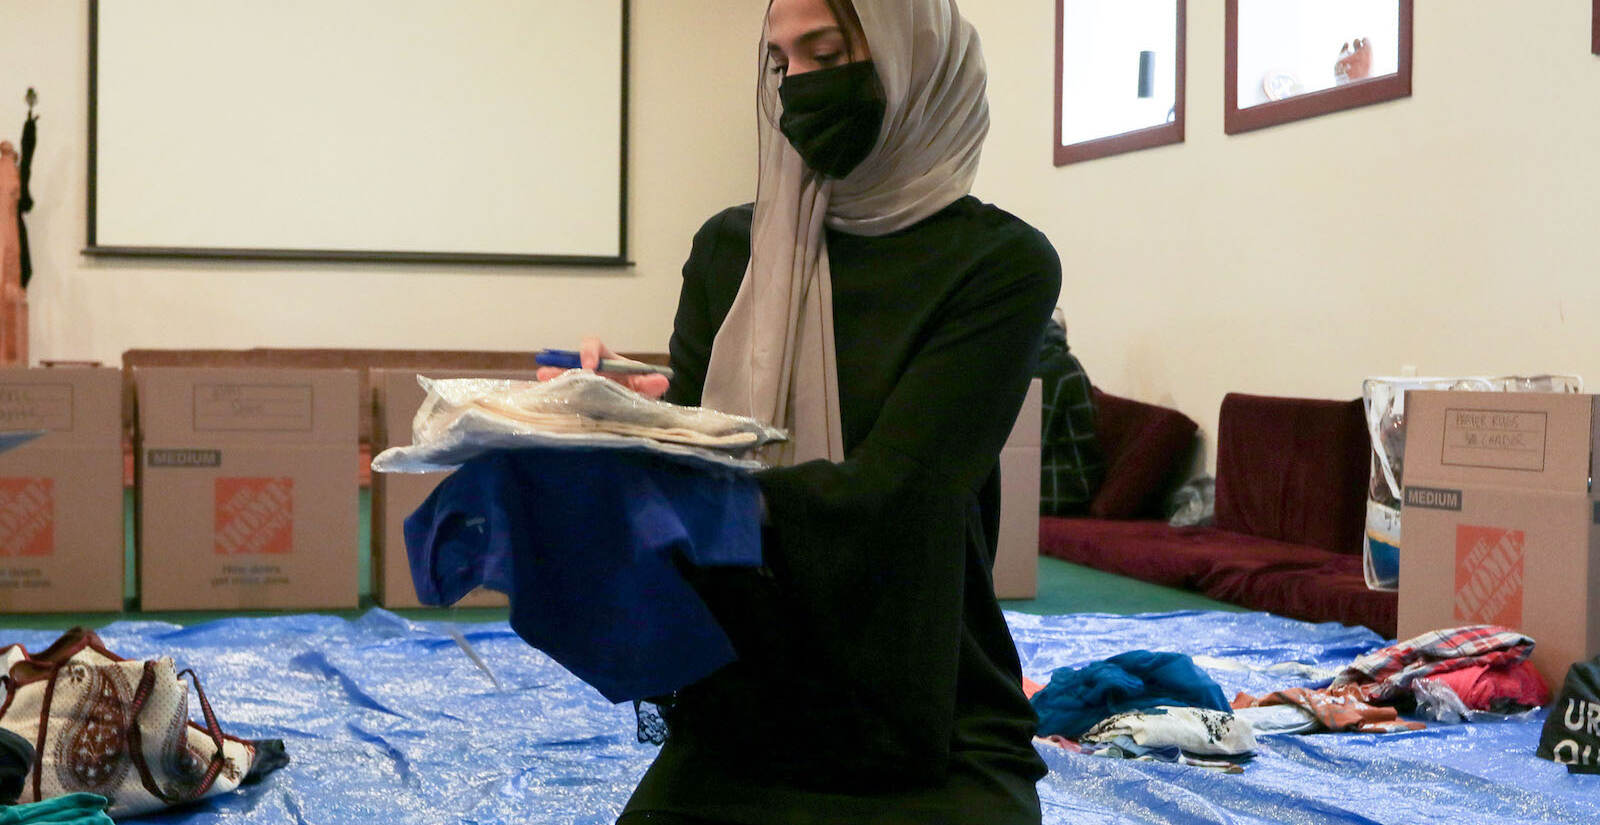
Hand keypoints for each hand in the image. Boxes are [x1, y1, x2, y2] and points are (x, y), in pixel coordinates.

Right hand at [536, 336, 670, 399]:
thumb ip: (650, 383)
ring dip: (550, 380)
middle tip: (546, 375)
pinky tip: (543, 405)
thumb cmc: (637, 389)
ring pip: (561, 379)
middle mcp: (588, 370)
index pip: (593, 345)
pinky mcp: (574, 401)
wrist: (634, 407)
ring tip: (540, 384)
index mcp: (605, 360)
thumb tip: (662, 381)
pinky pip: (561, 397)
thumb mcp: (643, 386)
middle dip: (558, 366)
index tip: (590, 367)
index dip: (588, 351)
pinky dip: (552, 400)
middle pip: (569, 362)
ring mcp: (579, 384)